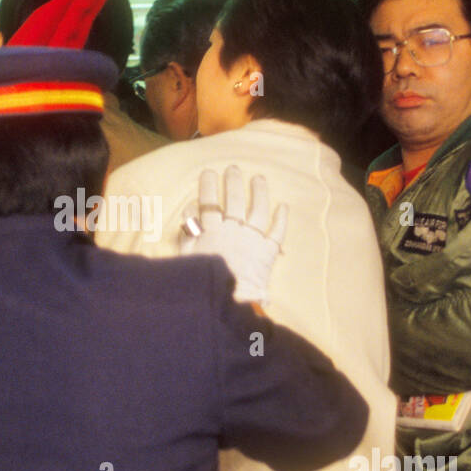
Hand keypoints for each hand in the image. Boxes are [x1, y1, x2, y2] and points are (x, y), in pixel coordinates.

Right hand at [180, 166, 287, 303]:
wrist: (228, 302)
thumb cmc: (203, 283)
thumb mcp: (187, 259)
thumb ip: (187, 235)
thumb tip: (189, 213)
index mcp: (211, 232)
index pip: (209, 204)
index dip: (208, 187)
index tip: (207, 172)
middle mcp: (233, 231)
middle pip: (234, 200)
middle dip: (233, 182)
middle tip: (233, 168)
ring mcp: (253, 239)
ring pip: (257, 209)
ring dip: (259, 192)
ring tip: (259, 179)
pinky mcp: (268, 252)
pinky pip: (277, 232)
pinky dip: (281, 219)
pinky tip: (283, 206)